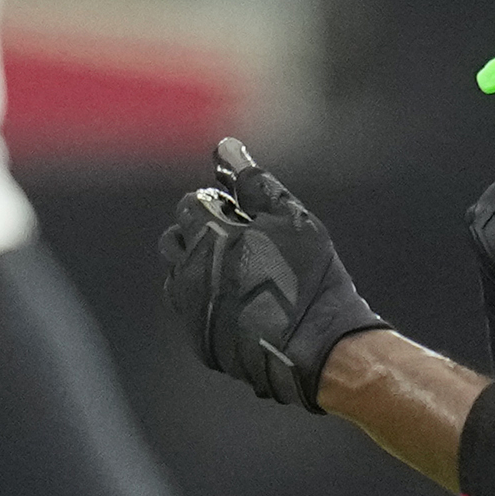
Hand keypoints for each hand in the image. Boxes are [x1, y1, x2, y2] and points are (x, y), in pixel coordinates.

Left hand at [160, 139, 389, 411]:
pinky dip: (205, 303)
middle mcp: (189, 273)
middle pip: (174, 240)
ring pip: (177, 278)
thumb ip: (253, 182)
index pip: (189, 206)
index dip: (216, 207)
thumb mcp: (291, 219)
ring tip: (240, 277)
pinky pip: (189, 312)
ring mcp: (190, 311)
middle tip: (239, 245)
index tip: (243, 218)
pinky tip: (241, 306)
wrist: (320, 348)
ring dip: (197, 269)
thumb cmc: (311, 278)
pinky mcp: (198, 341)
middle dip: (198, 235)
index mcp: (208, 236)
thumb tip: (225, 147)